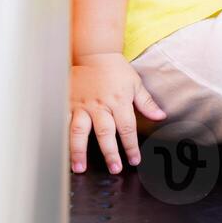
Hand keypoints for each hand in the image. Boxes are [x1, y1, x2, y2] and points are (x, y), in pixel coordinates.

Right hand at [69, 52, 166, 173]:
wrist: (94, 53)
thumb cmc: (115, 69)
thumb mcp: (135, 84)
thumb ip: (147, 103)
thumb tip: (161, 116)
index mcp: (119, 102)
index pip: (127, 128)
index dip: (131, 146)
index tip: (134, 160)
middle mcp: (100, 106)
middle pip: (105, 133)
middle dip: (110, 153)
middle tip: (114, 169)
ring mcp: (82, 106)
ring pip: (80, 132)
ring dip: (79, 151)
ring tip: (80, 168)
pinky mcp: (68, 104)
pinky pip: (63, 123)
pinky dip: (61, 137)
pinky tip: (60, 151)